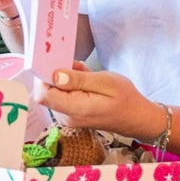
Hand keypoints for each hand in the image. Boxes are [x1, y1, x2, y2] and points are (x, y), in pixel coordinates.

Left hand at [36, 64, 164, 139]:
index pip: (43, 95)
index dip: (44, 77)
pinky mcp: (72, 115)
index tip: (56, 63)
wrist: (136, 117)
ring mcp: (68, 117)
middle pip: (47, 92)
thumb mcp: (105, 82)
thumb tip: (54, 75)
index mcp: (75, 109)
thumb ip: (78, 79)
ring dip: (67, 79)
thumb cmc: (125, 98)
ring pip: (55, 92)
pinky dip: (71, 85)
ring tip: (87, 75)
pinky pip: (63, 96)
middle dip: (57, 75)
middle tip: (78, 66)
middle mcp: (67, 116)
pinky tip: (87, 82)